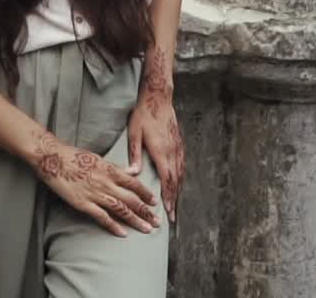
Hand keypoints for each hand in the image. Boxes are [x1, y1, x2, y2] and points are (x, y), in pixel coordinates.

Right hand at [30, 130, 161, 236]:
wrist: (53, 159)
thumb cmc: (74, 156)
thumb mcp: (99, 158)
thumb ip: (117, 167)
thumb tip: (133, 170)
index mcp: (110, 170)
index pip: (134, 184)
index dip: (146, 194)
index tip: (155, 202)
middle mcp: (106, 182)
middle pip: (131, 199)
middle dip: (146, 211)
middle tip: (158, 221)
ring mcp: (95, 194)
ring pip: (120, 209)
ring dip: (135, 220)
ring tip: (146, 229)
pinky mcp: (83, 204)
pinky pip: (102, 217)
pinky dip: (113, 225)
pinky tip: (123, 233)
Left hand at [128, 52, 184, 222]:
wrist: (159, 98)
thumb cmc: (144, 115)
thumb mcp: (134, 133)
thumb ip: (134, 153)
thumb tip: (134, 172)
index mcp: (161, 151)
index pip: (166, 180)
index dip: (168, 197)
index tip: (168, 211)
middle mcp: (172, 152)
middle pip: (175, 181)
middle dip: (174, 200)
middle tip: (172, 216)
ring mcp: (177, 148)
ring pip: (180, 174)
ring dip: (178, 190)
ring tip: (175, 204)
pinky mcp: (179, 144)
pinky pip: (181, 165)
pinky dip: (180, 178)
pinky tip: (178, 183)